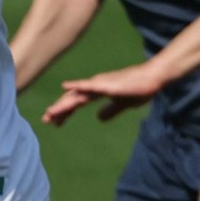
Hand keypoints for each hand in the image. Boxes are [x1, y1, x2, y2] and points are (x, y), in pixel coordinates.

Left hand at [39, 62, 163, 125]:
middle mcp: (95, 85)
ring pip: (77, 95)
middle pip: (72, 99)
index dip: (65, 112)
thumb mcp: (123, 105)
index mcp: (98, 91)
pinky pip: (90, 85)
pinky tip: (66, 85)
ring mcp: (100, 83)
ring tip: (49, 113)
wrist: (154, 78)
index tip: (55, 122)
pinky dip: (77, 86)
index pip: (77, 102)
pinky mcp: (107, 84)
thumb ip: (111, 110)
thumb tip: (98, 118)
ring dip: (63, 104)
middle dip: (59, 109)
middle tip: (45, 120)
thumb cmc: (140, 89)